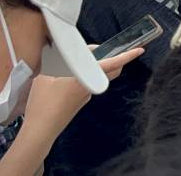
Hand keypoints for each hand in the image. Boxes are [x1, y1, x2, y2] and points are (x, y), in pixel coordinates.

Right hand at [22, 47, 143, 136]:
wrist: (41, 130)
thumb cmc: (42, 103)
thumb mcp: (44, 76)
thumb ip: (55, 61)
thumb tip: (59, 51)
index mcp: (85, 79)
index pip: (111, 65)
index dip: (127, 56)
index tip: (139, 50)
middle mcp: (90, 88)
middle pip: (111, 71)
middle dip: (113, 59)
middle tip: (102, 50)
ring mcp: (86, 97)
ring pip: (98, 77)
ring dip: (96, 66)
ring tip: (80, 58)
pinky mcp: (80, 103)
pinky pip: (88, 84)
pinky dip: (85, 75)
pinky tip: (68, 74)